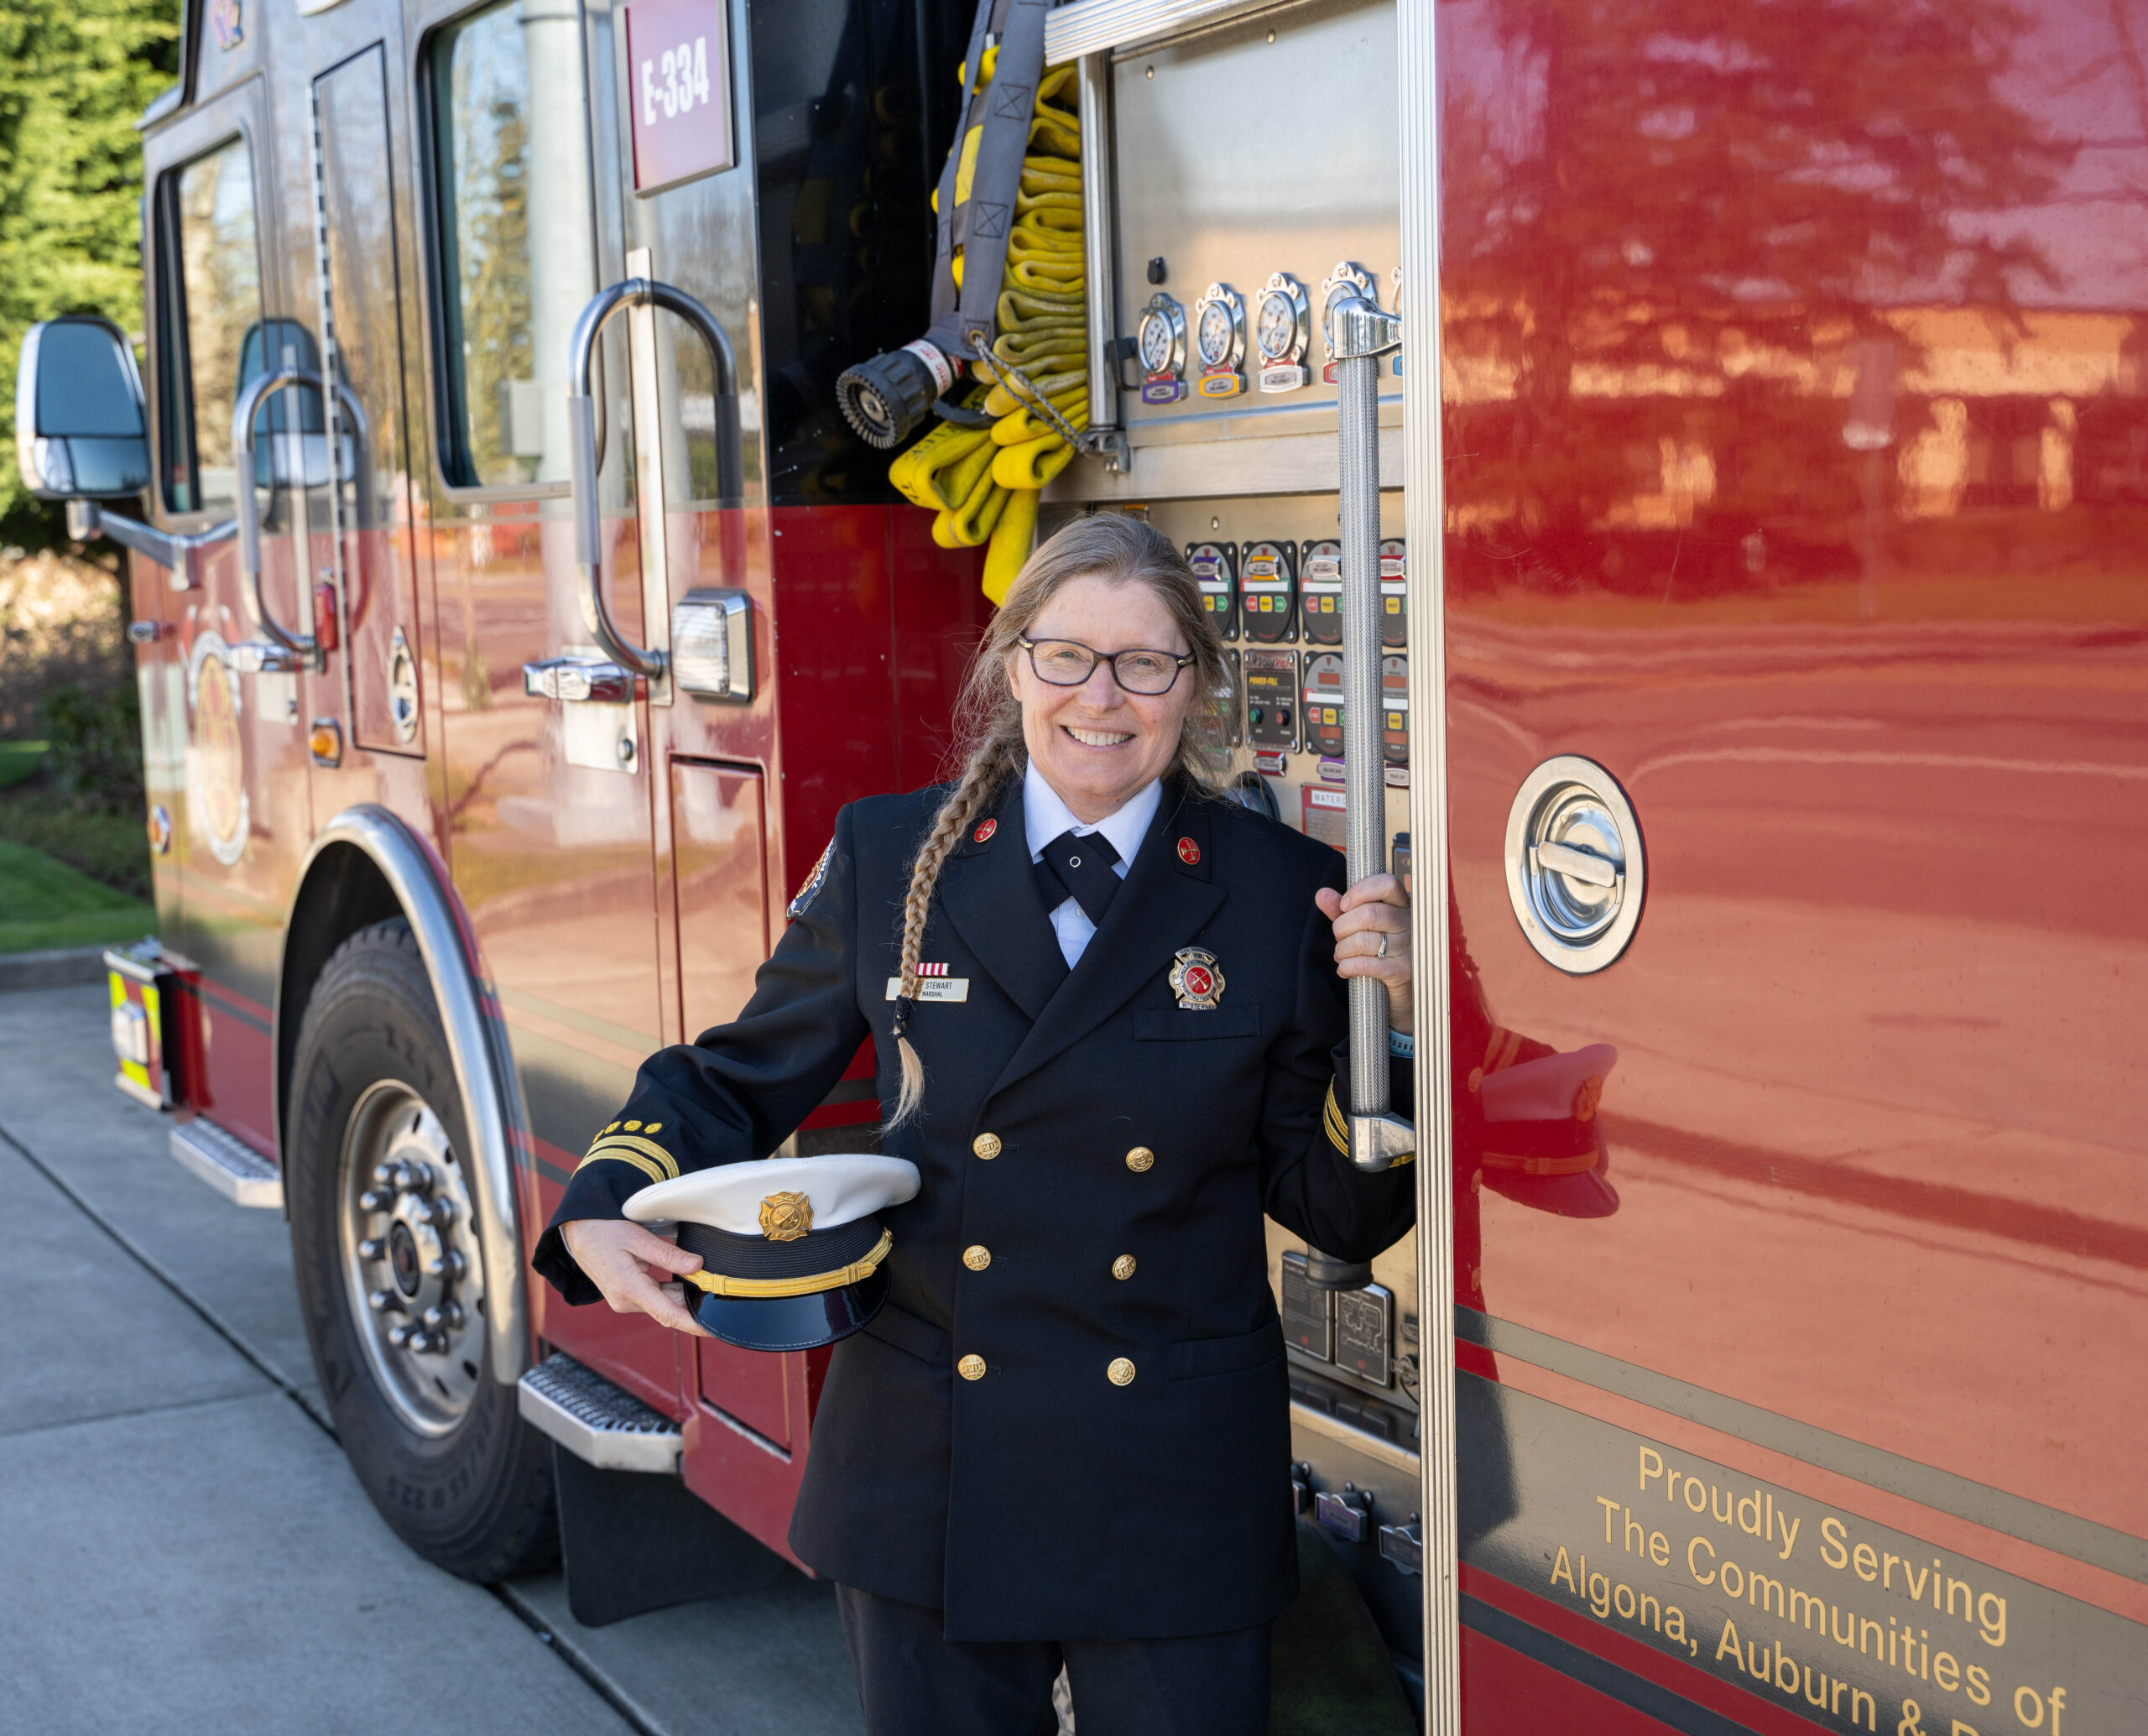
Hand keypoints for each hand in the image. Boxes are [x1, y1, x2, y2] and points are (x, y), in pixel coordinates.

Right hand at [558, 1218, 713, 1336]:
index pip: (668, 1315)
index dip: (693, 1325)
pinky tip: (685, 1281)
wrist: (578, 1233)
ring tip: (703, 1281)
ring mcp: (625, 1301)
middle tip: (718, 1291)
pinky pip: (654, 1299)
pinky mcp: (626, 1297)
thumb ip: (669, 1255)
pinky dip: (670, 1293)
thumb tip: (698, 1265)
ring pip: (662, 1304)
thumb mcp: (639, 1239)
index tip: (713, 1330)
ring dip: (682, 1296)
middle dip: (693, 1305)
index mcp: (629, 1288)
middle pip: (669, 1309)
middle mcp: (626, 1302)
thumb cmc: (605, 1232)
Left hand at [1315, 872, 1412, 1034]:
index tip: (1344, 905)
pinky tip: (1344, 969)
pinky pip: (1365, 964)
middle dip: (1342, 927)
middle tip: (1339, 937)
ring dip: (1342, 949)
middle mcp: (1410, 924)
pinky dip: (1347, 966)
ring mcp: (1409, 948)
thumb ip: (1343, 910)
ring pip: (1363, 940)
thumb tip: (1321, 894)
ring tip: (1341, 955)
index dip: (1360, 891)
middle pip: (1368, 914)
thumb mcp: (1361, 927)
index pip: (1387, 884)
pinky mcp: (1402, 971)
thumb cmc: (1381, 952)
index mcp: (1403, 906)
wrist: (1403, 992)